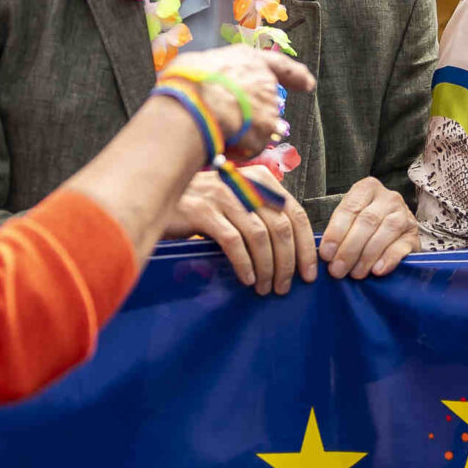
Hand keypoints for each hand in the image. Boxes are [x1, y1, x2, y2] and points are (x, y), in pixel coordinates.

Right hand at [164, 166, 316, 295]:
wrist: (158, 195)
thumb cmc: (203, 205)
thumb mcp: (237, 201)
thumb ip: (262, 214)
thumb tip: (290, 252)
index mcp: (260, 180)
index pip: (295, 212)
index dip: (305, 246)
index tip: (309, 272)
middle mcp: (245, 184)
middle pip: (281, 227)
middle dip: (288, 262)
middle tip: (285, 286)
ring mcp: (224, 195)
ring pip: (259, 236)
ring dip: (267, 267)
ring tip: (266, 287)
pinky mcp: (203, 211)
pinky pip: (233, 242)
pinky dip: (244, 264)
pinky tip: (247, 279)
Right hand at [165, 47, 316, 162]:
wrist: (193, 105)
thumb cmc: (189, 79)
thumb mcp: (200, 64)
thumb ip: (216, 74)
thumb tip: (211, 85)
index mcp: (250, 60)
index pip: (280, 66)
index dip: (295, 75)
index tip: (308, 84)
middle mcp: (265, 83)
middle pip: (266, 101)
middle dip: (254, 112)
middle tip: (231, 118)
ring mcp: (267, 111)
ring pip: (259, 126)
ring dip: (245, 130)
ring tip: (217, 130)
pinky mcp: (262, 136)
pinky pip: (249, 146)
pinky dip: (237, 148)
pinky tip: (220, 143)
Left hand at [319, 179, 419, 279]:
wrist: (397, 233)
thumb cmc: (366, 226)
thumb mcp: (351, 220)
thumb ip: (340, 231)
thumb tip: (325, 254)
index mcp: (367, 188)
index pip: (349, 208)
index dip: (336, 232)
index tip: (326, 254)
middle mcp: (388, 198)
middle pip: (367, 221)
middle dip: (349, 248)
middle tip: (337, 269)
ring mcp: (404, 215)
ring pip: (385, 233)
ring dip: (367, 256)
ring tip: (355, 273)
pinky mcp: (414, 235)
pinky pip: (401, 247)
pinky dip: (388, 259)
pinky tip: (377, 270)